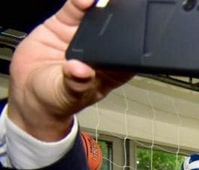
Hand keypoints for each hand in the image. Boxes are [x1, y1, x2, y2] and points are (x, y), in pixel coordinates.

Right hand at [7, 0, 132, 140]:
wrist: (29, 92)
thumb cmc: (56, 99)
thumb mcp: (68, 96)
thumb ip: (76, 84)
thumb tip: (82, 71)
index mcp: (111, 71)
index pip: (130, 56)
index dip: (136, 45)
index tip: (137, 34)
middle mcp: (100, 51)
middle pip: (117, 32)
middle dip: (121, 20)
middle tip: (122, 11)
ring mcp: (83, 36)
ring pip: (97, 16)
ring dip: (101, 6)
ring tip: (101, 3)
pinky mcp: (64, 24)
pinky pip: (74, 9)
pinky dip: (79, 2)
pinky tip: (84, 1)